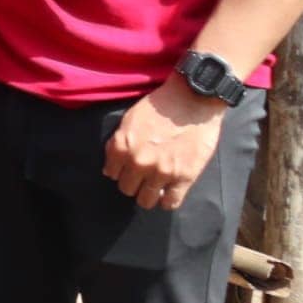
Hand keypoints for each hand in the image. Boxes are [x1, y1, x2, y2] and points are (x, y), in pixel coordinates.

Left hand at [105, 82, 227, 210]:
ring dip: (149, 194)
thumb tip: (109, 169)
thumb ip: (118, 144)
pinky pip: (171, 203)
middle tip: (144, 175)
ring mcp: (162, 171)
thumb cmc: (160, 105)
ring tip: (156, 186)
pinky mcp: (184, 177)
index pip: (112, 173)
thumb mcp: (130, 120)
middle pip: (127, 188)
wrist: (193, 99)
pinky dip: (168, 201)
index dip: (121, 171)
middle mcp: (139, 162)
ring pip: (146, 200)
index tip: (129, 168)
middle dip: (134, 182)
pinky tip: (170, 192)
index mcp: (122, 146)